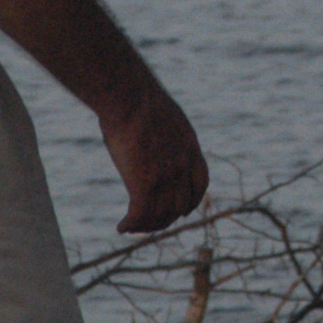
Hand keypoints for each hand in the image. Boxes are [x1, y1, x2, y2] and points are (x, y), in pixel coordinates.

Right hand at [102, 81, 209, 233]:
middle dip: (166, 218)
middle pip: (180, 205)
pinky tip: (121, 227)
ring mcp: (165, 177)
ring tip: (132, 227)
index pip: (200, 184)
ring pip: (160, 215)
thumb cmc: (137, 95)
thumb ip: (162, 129)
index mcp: (190, 146)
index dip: (192, 201)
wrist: (129, 95)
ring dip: (146, 225)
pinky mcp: (144, 184)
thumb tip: (149, 129)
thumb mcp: (161, 111)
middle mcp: (182, 165)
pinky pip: (139, 215)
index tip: (181, 210)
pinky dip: (130, 225)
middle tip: (150, 223)